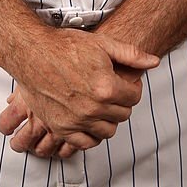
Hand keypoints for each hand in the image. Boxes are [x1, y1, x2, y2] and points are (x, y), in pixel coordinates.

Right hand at [0, 60, 150, 157]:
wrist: (33, 53)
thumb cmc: (66, 46)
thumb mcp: (102, 44)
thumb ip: (131, 55)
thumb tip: (153, 62)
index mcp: (106, 87)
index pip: (134, 97)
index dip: (132, 88)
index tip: (125, 83)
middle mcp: (93, 108)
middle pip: (122, 115)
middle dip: (122, 103)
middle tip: (113, 91)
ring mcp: (76, 121)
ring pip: (107, 131)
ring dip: (108, 119)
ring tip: (101, 104)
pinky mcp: (61, 128)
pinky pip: (86, 143)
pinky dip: (91, 134)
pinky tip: (90, 120)